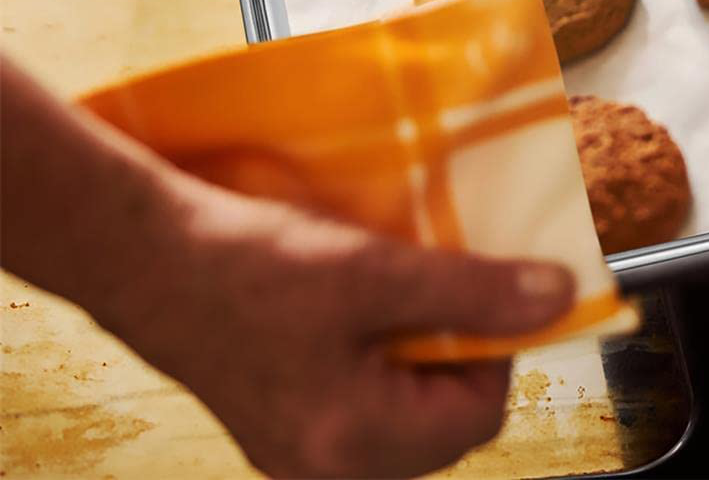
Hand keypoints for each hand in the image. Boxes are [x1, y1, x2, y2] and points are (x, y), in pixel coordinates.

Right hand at [108, 185, 574, 478]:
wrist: (143, 253)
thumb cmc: (252, 265)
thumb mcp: (374, 272)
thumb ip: (474, 292)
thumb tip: (561, 297)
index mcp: (353, 448)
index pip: (479, 418)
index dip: (499, 345)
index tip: (487, 285)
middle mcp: (326, 466)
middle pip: (441, 422)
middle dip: (458, 348)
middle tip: (444, 282)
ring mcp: (298, 445)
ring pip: (402, 407)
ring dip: (420, 346)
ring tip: (403, 287)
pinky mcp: (279, 415)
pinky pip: (360, 396)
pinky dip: (380, 350)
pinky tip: (362, 301)